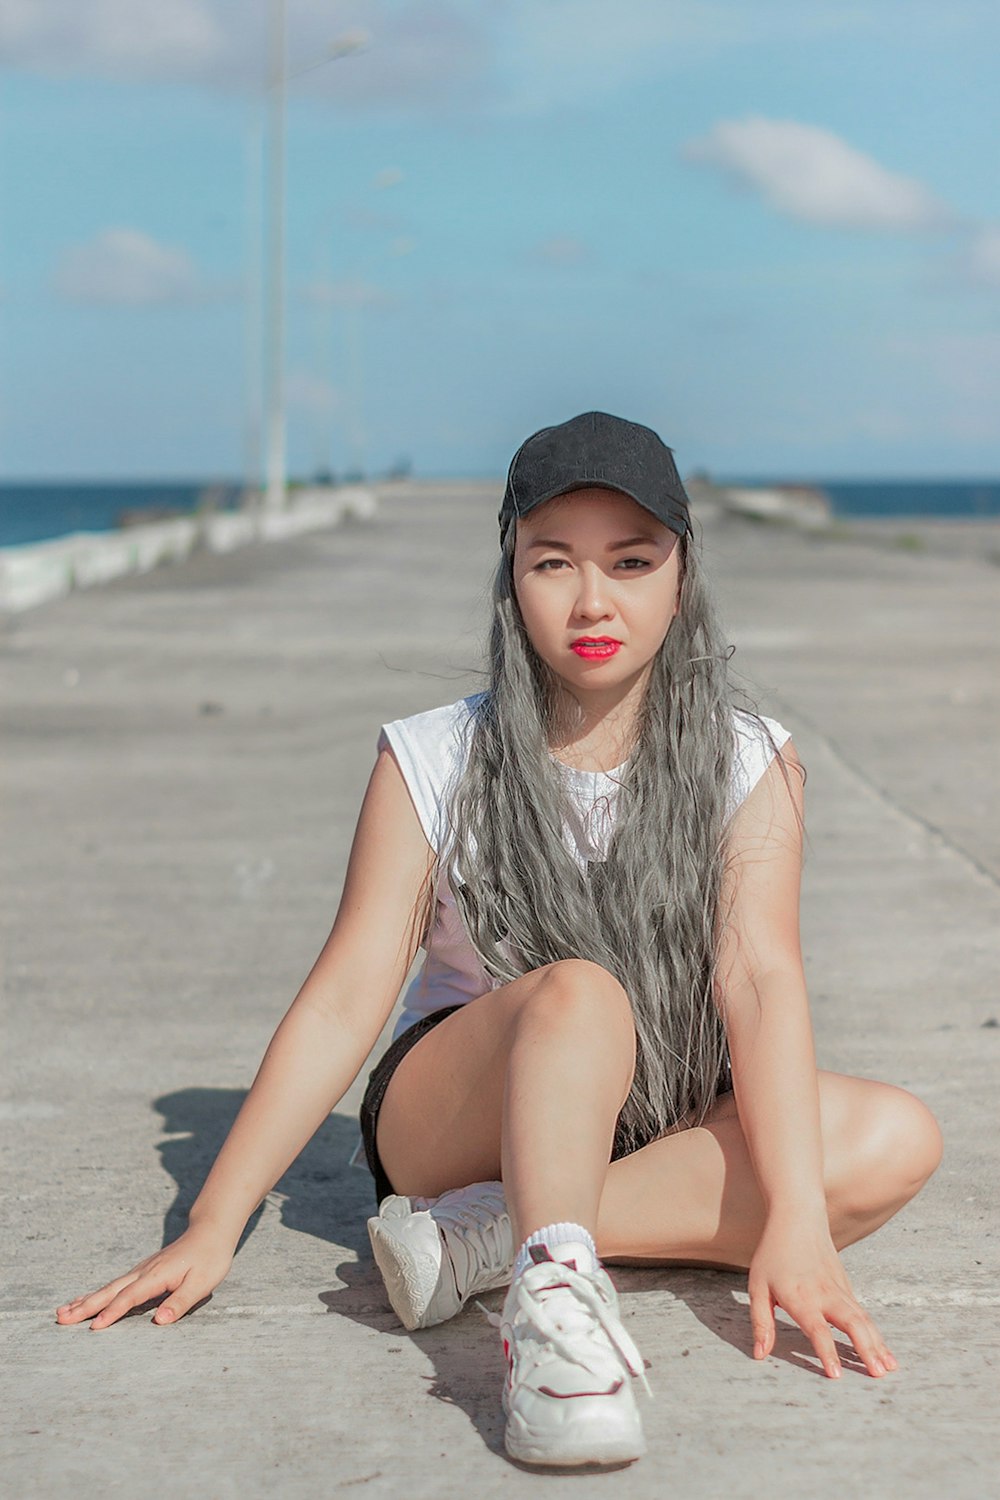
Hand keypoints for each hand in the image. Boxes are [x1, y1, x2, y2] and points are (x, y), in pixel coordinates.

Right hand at [55, 1224, 234, 1329]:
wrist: (210, 1231)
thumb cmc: (210, 1259)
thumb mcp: (202, 1283)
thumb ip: (180, 1302)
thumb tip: (158, 1321)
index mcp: (157, 1276)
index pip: (130, 1297)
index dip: (113, 1313)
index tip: (94, 1327)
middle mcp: (144, 1272)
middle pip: (110, 1291)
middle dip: (85, 1306)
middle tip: (61, 1318)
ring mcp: (141, 1270)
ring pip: (109, 1287)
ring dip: (86, 1300)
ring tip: (62, 1312)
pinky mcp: (143, 1272)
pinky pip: (115, 1285)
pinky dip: (97, 1293)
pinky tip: (86, 1299)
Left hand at [748, 1215, 897, 1378]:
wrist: (797, 1217)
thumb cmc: (773, 1254)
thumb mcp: (757, 1287)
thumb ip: (761, 1322)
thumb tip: (760, 1354)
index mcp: (800, 1297)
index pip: (817, 1328)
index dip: (827, 1353)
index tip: (837, 1375)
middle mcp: (824, 1294)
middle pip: (852, 1323)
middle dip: (866, 1350)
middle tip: (877, 1375)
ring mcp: (839, 1289)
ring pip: (863, 1318)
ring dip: (877, 1343)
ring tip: (889, 1368)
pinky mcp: (846, 1285)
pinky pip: (862, 1312)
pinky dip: (874, 1331)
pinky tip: (882, 1349)